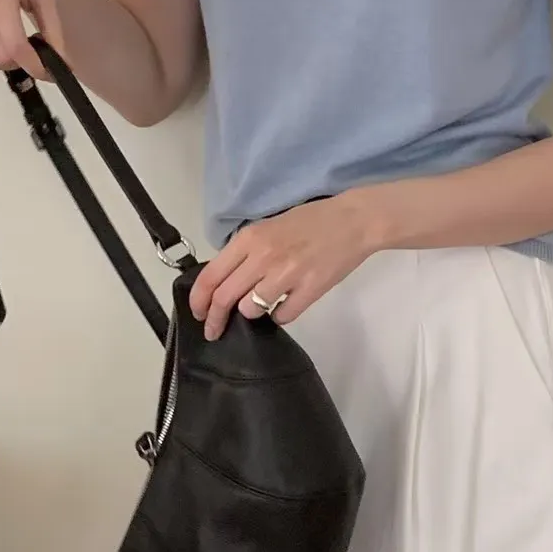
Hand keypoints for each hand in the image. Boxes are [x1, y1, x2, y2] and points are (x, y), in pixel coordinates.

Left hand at [190, 195, 379, 340]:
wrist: (353, 221)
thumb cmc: (310, 221)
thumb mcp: (269, 226)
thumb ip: (245, 251)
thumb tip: (225, 280)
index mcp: (250, 239)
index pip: (211, 276)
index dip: (199, 300)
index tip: (199, 314)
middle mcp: (263, 257)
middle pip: (225, 298)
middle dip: (215, 320)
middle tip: (214, 330)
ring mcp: (287, 275)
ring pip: (251, 310)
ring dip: (250, 313)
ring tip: (261, 305)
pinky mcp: (309, 290)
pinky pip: (282, 316)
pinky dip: (279, 316)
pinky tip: (285, 306)